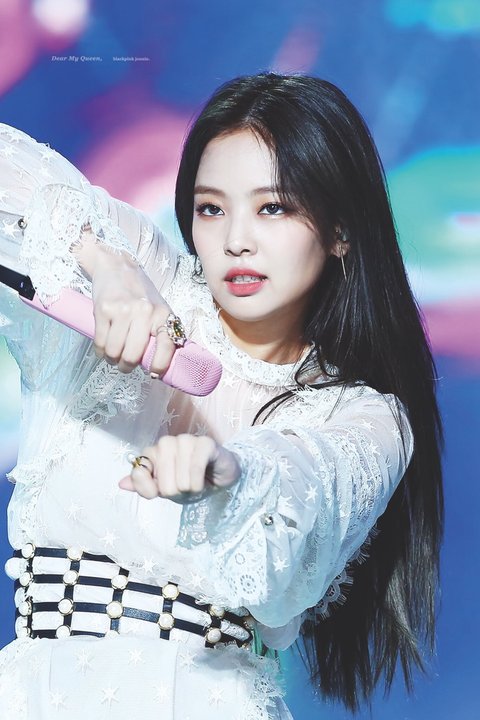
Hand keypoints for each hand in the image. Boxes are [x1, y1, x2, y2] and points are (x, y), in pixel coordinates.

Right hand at [75, 228, 175, 373]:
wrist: (116, 266)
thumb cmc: (140, 293)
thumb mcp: (158, 308)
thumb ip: (160, 331)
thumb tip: (160, 363)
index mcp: (162, 314)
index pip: (167, 345)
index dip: (160, 365)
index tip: (153, 373)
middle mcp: (144, 312)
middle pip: (133, 356)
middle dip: (126, 366)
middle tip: (124, 365)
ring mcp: (123, 310)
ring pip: (114, 352)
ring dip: (111, 359)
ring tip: (113, 354)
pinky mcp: (103, 310)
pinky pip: (100, 343)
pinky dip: (100, 351)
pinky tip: (103, 347)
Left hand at [118, 435, 241, 501]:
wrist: (220, 478)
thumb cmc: (190, 482)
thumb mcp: (165, 490)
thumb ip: (144, 486)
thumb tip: (121, 483)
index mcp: (152, 453)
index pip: (138, 471)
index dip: (149, 489)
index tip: (160, 493)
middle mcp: (166, 443)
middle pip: (163, 480)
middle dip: (176, 491)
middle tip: (185, 488)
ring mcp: (185, 440)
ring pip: (180, 476)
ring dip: (190, 488)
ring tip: (195, 484)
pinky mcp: (205, 442)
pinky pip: (195, 466)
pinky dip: (198, 481)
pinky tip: (204, 481)